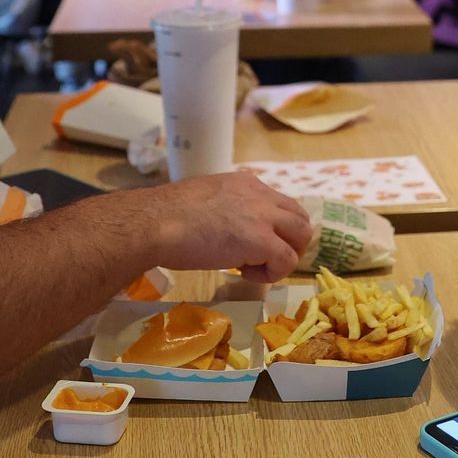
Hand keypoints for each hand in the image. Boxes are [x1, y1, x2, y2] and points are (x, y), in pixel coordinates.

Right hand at [135, 170, 311, 282]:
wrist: (155, 223)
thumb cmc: (166, 215)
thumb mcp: (205, 199)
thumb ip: (225, 208)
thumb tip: (224, 228)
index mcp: (246, 183)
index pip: (280, 204)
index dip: (274, 229)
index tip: (253, 245)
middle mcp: (260, 195)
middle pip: (300, 218)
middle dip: (289, 243)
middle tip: (265, 261)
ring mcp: (263, 216)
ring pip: (302, 236)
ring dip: (285, 257)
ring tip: (256, 268)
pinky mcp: (261, 241)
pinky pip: (287, 261)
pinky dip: (272, 274)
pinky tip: (245, 274)